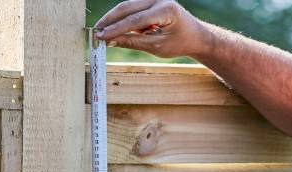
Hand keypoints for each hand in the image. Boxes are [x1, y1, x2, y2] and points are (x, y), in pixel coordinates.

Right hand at [94, 0, 211, 58]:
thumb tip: (110, 41)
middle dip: (110, 20)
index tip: (101, 37)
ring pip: (127, 6)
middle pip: (127, 7)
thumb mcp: (157, 47)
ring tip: (101, 32)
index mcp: (166, 9)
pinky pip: (132, 8)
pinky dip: (122, 18)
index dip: (116, 29)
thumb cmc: (179, 42)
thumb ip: (133, 42)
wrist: (195, 35)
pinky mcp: (150, 1)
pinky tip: (113, 29)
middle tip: (96, 32)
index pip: (135, 19)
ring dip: (114, 19)